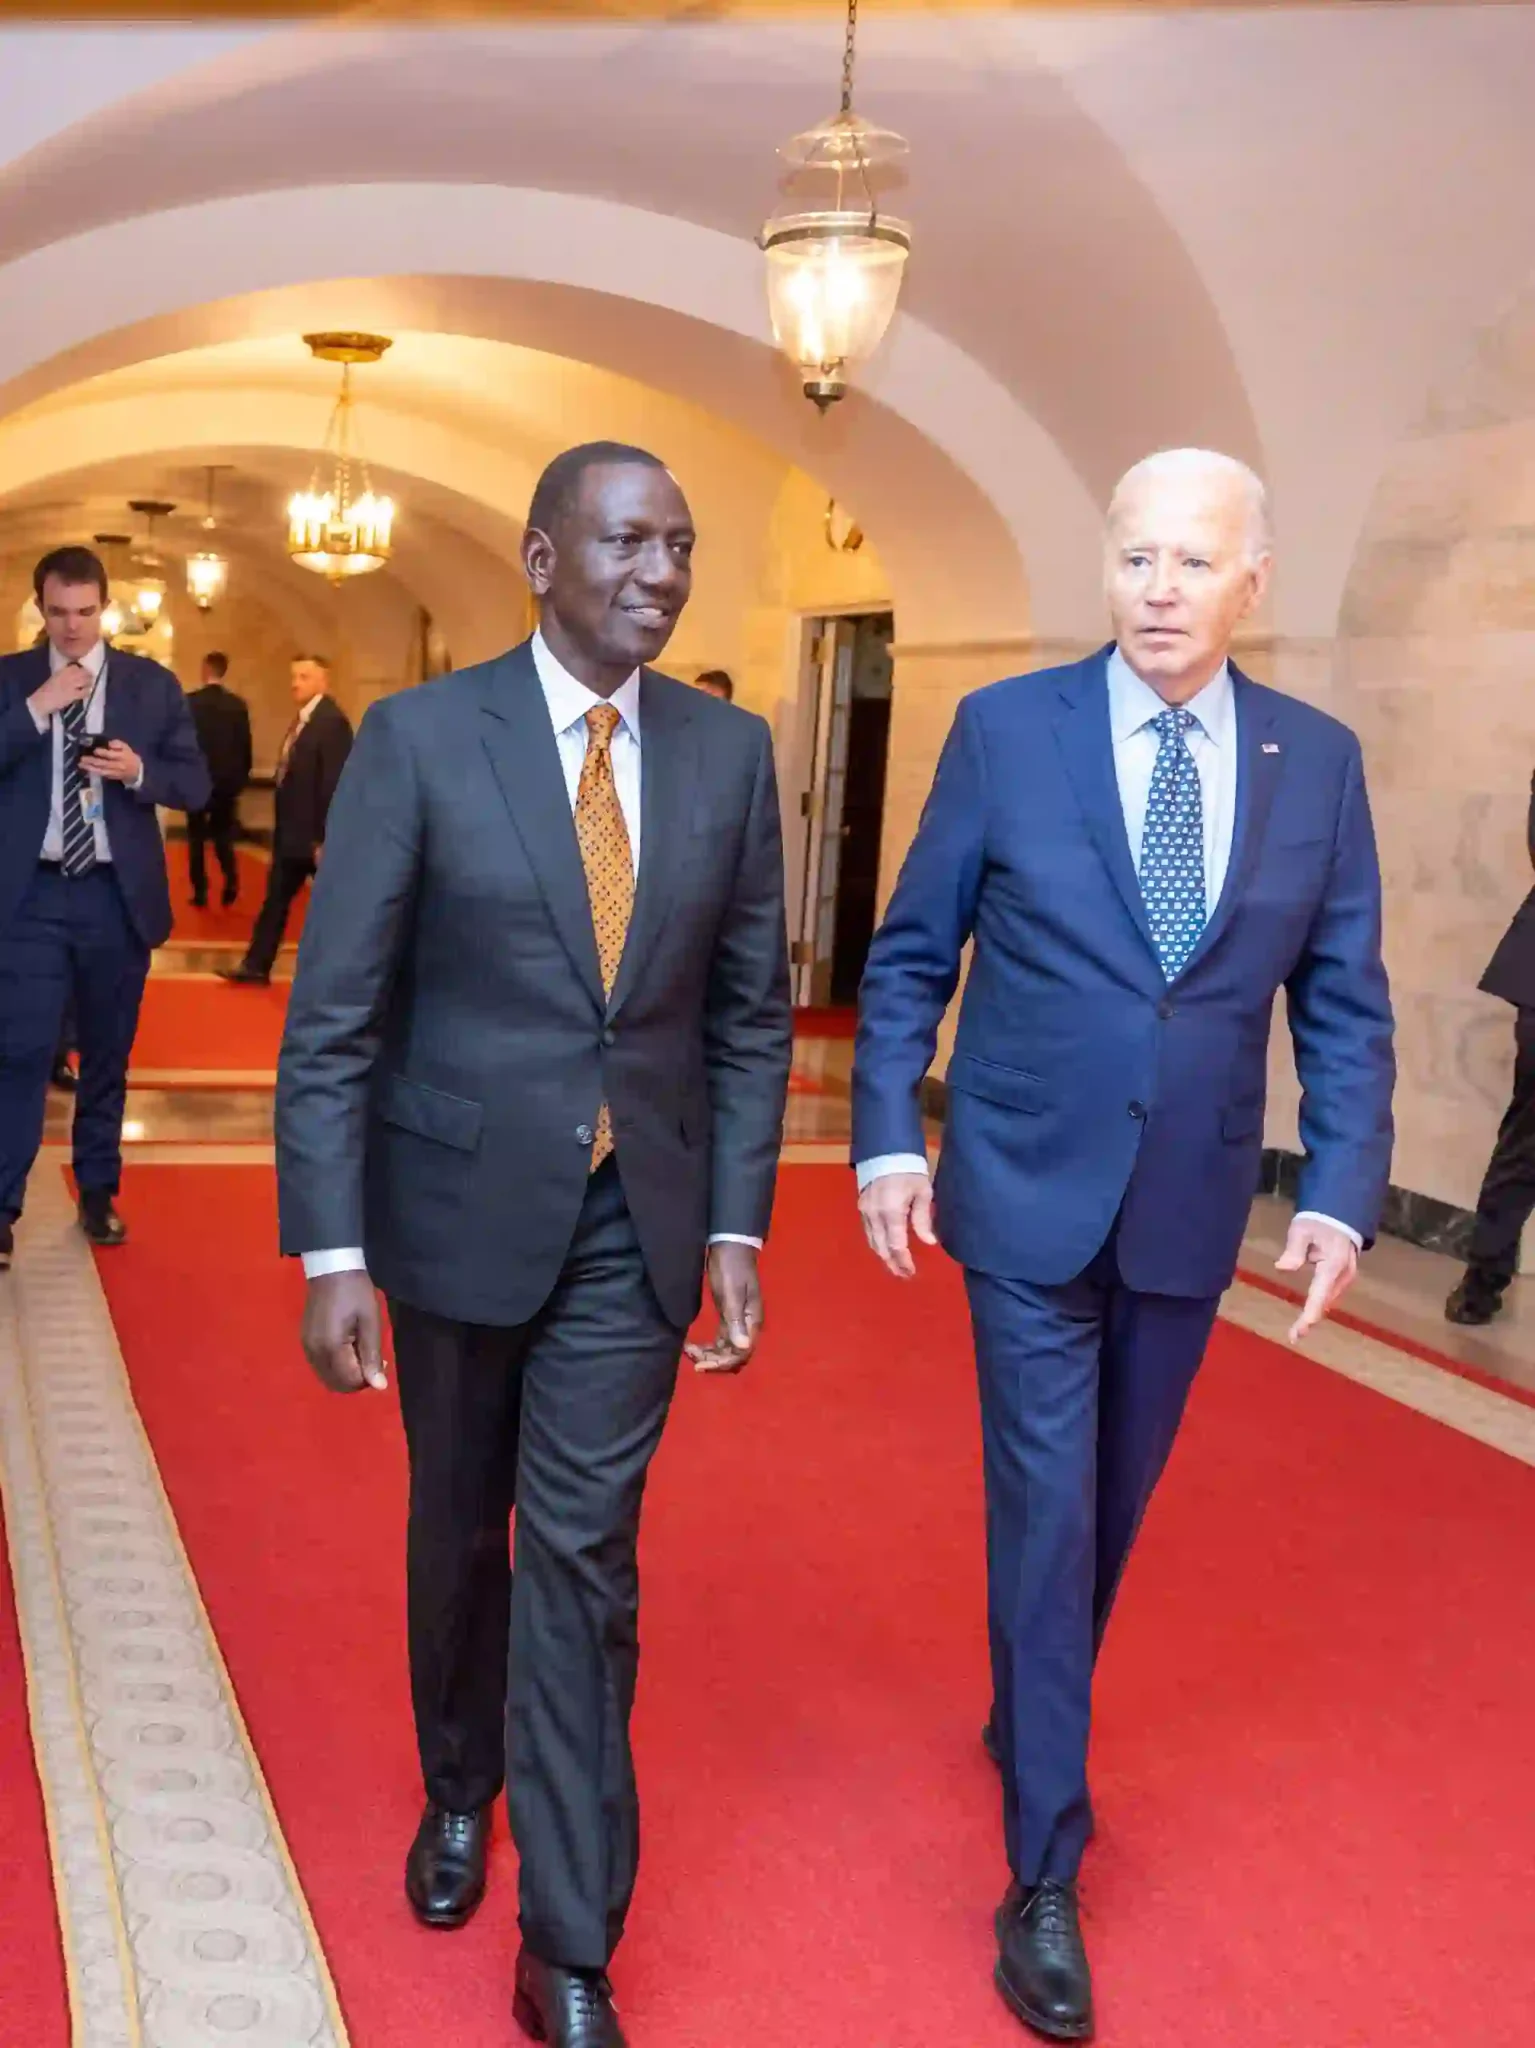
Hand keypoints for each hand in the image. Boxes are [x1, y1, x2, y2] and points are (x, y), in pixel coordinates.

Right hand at [28, 663, 92, 719]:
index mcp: (62, 671)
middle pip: (83, 673)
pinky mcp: (73, 695)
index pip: (76, 667)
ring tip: (89, 686)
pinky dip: (87, 692)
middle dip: (88, 676)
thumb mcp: (55, 678)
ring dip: (89, 683)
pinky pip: (85, 692)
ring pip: (86, 681)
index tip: (83, 673)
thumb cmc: (46, 690)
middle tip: (90, 679)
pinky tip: (86, 694)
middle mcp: (68, 676)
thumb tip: (74, 675)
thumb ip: (64, 675)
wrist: (42, 700)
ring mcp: (71, 685)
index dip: (81, 670)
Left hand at [77, 738, 141, 783]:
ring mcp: (114, 772)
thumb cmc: (129, 756)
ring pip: (101, 770)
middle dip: (92, 761)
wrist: (136, 771)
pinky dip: (93, 772)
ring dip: (90, 768)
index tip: (95, 751)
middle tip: (82, 758)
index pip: (112, 755)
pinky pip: (101, 775)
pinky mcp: (111, 776)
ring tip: (81, 764)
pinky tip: (86, 769)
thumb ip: (118, 744)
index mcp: (122, 756)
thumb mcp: (126, 747)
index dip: (103, 753)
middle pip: (104, 763)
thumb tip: (109, 744)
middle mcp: (118, 765)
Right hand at [300, 1271, 388, 1392]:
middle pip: (335, 1384)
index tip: (381, 1363)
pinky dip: (335, 1367)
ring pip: (327, 1378)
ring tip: (362, 1355)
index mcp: (330, 1346)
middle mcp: (314, 1352)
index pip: (349, 1381)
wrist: (331, 1268)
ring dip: (345, 1375)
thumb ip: (372, 1355)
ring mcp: (306, 1347)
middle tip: (373, 1362)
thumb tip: (378, 1387)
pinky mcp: (305, 1342)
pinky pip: (320, 1366)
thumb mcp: (370, 1322)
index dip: (367, 1379)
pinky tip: (348, 1351)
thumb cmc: (355, 1292)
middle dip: (356, 1380)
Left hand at [686, 1242, 761, 1373]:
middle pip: (734, 1355)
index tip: (700, 1365)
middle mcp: (747, 1325)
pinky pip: (721, 1339)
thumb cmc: (731, 1268)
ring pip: (727, 1349)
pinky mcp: (728, 1316)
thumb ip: (736, 1321)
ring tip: (689, 1352)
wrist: (730, 1246)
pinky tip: (693, 1346)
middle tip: (692, 1360)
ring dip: (710, 1355)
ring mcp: (738, 1321)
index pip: (741, 1353)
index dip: (722, 1363)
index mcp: (752, 1321)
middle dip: (714, 1361)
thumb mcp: (732, 1294)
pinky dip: (710, 1346)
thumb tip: (742, 1347)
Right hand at [858, 1170, 935, 1278]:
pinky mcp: (861, 1207)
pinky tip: (886, 1248)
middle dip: (892, 1263)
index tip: (911, 1271)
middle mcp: (874, 1214)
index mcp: (891, 1211)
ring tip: (896, 1265)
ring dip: (884, 1256)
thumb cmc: (909, 1171)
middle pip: (881, 1248)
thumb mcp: (923, 1192)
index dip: (903, 1261)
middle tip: (905, 1275)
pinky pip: (868, 1232)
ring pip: (872, 1242)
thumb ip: (923, 1219)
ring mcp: (865, 1211)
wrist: (887, 1151)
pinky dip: (877, 1243)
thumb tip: (929, 1242)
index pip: (896, 1245)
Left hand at [1274, 1216, 1357, 1344]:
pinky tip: (1308, 1317)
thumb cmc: (1318, 1221)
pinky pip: (1330, 1294)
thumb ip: (1293, 1249)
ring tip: (1298, 1331)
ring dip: (1314, 1313)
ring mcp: (1346, 1277)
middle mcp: (1343, 1275)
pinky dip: (1319, 1304)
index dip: (1310, 1314)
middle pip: (1325, 1301)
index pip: (1320, 1294)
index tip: (1300, 1331)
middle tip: (1294, 1336)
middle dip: (1310, 1319)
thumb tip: (1282, 1267)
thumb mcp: (1301, 1229)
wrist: (1339, 1216)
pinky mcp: (1344, 1278)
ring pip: (1328, 1300)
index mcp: (1333, 1264)